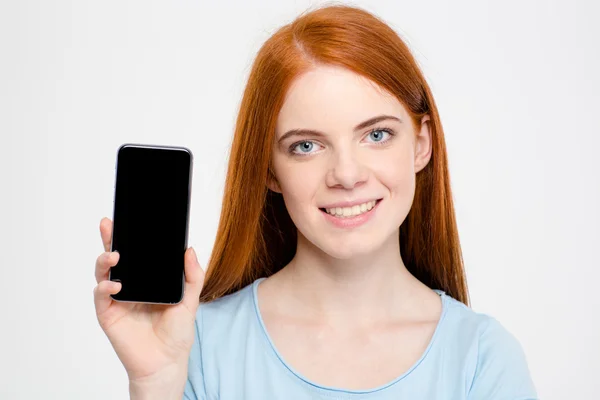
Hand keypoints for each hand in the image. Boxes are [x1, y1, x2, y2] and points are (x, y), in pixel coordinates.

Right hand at [93, 217, 204, 382]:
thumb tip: (189, 249)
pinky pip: (101, 295)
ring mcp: (117, 299)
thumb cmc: (177, 332)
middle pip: (116, 257)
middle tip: (109, 224)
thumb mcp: (190, 300)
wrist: (166, 361)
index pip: (137, 254)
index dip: (130, 237)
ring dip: (105, 260)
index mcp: (147, 280)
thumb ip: (193, 276)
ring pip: (103, 272)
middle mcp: (130, 286)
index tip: (129, 219)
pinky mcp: (108, 314)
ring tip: (114, 255)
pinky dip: (105, 287)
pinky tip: (115, 284)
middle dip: (110, 238)